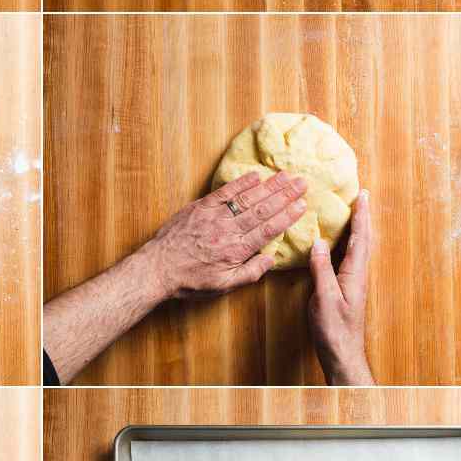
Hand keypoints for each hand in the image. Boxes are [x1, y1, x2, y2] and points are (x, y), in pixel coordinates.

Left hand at [142, 171, 308, 299]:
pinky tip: (255, 176)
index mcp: (236, 250)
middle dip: (284, 195)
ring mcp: (213, 217)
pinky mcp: (199, 208)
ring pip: (247, 199)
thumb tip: (271, 259)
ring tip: (286, 176)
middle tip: (302, 183)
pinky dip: (240, 184)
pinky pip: (223, 193)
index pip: (269, 229)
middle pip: (262, 210)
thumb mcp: (223, 285)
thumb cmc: (190, 280)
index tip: (303, 205)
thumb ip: (250, 273)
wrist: (157, 268)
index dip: (287, 216)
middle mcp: (228, 231)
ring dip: (268, 186)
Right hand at [308, 190, 373, 384]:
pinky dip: (347, 244)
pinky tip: (338, 243)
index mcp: (355, 274)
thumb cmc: (334, 330)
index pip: (360, 239)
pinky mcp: (347, 289)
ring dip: (357, 229)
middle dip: (362, 218)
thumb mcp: (325, 298)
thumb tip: (318, 242)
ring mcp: (354, 283)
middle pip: (363, 240)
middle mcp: (358, 275)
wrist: (343, 354)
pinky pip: (349, 259)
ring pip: (358, 249)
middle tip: (360, 197)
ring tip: (353, 212)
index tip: (362, 195)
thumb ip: (322, 270)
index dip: (361, 216)